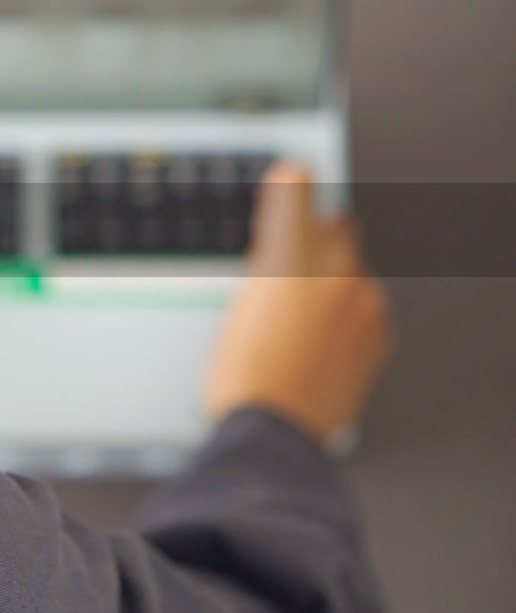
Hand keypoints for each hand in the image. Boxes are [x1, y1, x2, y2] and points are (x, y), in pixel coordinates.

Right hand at [205, 163, 392, 443]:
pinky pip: (366, 306)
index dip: (287, 185)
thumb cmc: (244, 372)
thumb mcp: (236, 295)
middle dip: (313, 233)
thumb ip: (268, 239)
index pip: (297, 186)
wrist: (272, 430)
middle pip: (335, 226)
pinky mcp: (376, 338)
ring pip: (352, 268)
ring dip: (329, 275)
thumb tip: (285, 195)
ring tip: (295, 308)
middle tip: (282, 257)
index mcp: (292, 255)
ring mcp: (363, 307)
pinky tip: (316, 331)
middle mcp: (337, 273)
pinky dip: (346, 310)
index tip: (284, 181)